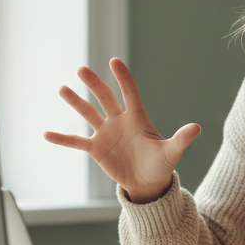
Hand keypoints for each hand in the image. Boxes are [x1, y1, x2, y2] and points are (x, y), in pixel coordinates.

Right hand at [43, 58, 200, 203]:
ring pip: (88, 113)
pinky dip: (62, 139)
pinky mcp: (96, 149)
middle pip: (104, 97)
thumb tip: (197, 128)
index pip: (129, 92)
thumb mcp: (171, 152)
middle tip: (81, 69)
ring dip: (76, 102)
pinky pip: (76, 142)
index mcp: (137, 117)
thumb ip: (181, 139)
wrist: (147, 183)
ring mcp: (106, 133)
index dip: (122, 77)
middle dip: (94, 84)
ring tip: (62, 89)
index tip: (114, 62)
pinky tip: (46, 134)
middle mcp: (119, 121)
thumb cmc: (161, 165)